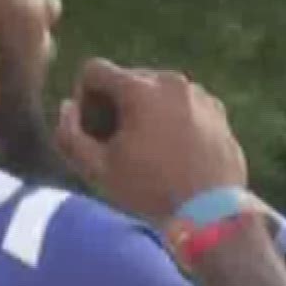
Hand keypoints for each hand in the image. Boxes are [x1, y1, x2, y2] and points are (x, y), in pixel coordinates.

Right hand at [52, 57, 247, 225]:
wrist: (210, 215)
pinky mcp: (217, 111)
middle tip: (114, 145)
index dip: (83, 98)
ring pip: (156, 92)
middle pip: (126, 79)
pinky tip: (171, 155)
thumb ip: (70, 134)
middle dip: (114, 105)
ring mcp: (199, 94)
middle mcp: (171, 81)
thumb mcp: (97, 169)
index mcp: (139, 88)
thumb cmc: (150, 192)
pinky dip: (171, 120)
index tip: (90, 129)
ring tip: (145, 152)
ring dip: (143, 113)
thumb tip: (67, 108)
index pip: (93, 71)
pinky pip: (183, 105)